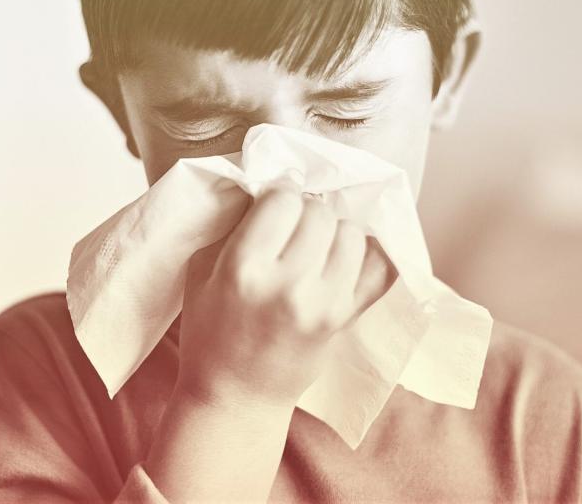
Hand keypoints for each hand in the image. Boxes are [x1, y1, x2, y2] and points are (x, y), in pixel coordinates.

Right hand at [176, 175, 389, 410]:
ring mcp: (324, 304)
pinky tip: (346, 254)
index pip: (283, 200)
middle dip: (307, 209)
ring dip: (335, 229)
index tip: (275, 200)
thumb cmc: (210, 330)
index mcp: (244, 268)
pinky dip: (369, 255)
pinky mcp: (346, 319)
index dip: (279, 192)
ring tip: (317, 241)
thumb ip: (233, 226)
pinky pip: (379, 270)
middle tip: (295, 222)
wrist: (235, 394)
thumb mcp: (201, 269)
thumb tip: (271, 187)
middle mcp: (289, 285)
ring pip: (351, 234)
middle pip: (320, 213)